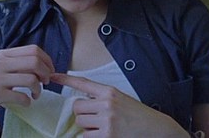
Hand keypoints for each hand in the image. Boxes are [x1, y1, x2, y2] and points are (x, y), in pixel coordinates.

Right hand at [0, 45, 54, 121]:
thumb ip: (15, 62)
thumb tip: (42, 65)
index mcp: (3, 54)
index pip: (33, 50)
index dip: (46, 60)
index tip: (49, 70)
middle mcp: (1, 63)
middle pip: (35, 62)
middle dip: (46, 73)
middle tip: (45, 82)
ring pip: (31, 79)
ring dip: (38, 89)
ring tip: (35, 94)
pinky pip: (21, 97)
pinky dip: (28, 101)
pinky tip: (26, 102)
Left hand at [50, 73, 189, 137]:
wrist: (155, 129)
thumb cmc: (138, 115)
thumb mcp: (121, 100)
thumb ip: (102, 99)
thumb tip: (81, 105)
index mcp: (110, 91)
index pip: (83, 83)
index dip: (66, 79)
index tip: (53, 76)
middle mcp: (107, 103)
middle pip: (77, 107)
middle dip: (83, 114)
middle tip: (96, 119)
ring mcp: (107, 119)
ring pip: (80, 123)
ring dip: (88, 127)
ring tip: (104, 127)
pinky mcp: (107, 135)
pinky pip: (87, 136)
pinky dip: (93, 137)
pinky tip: (107, 135)